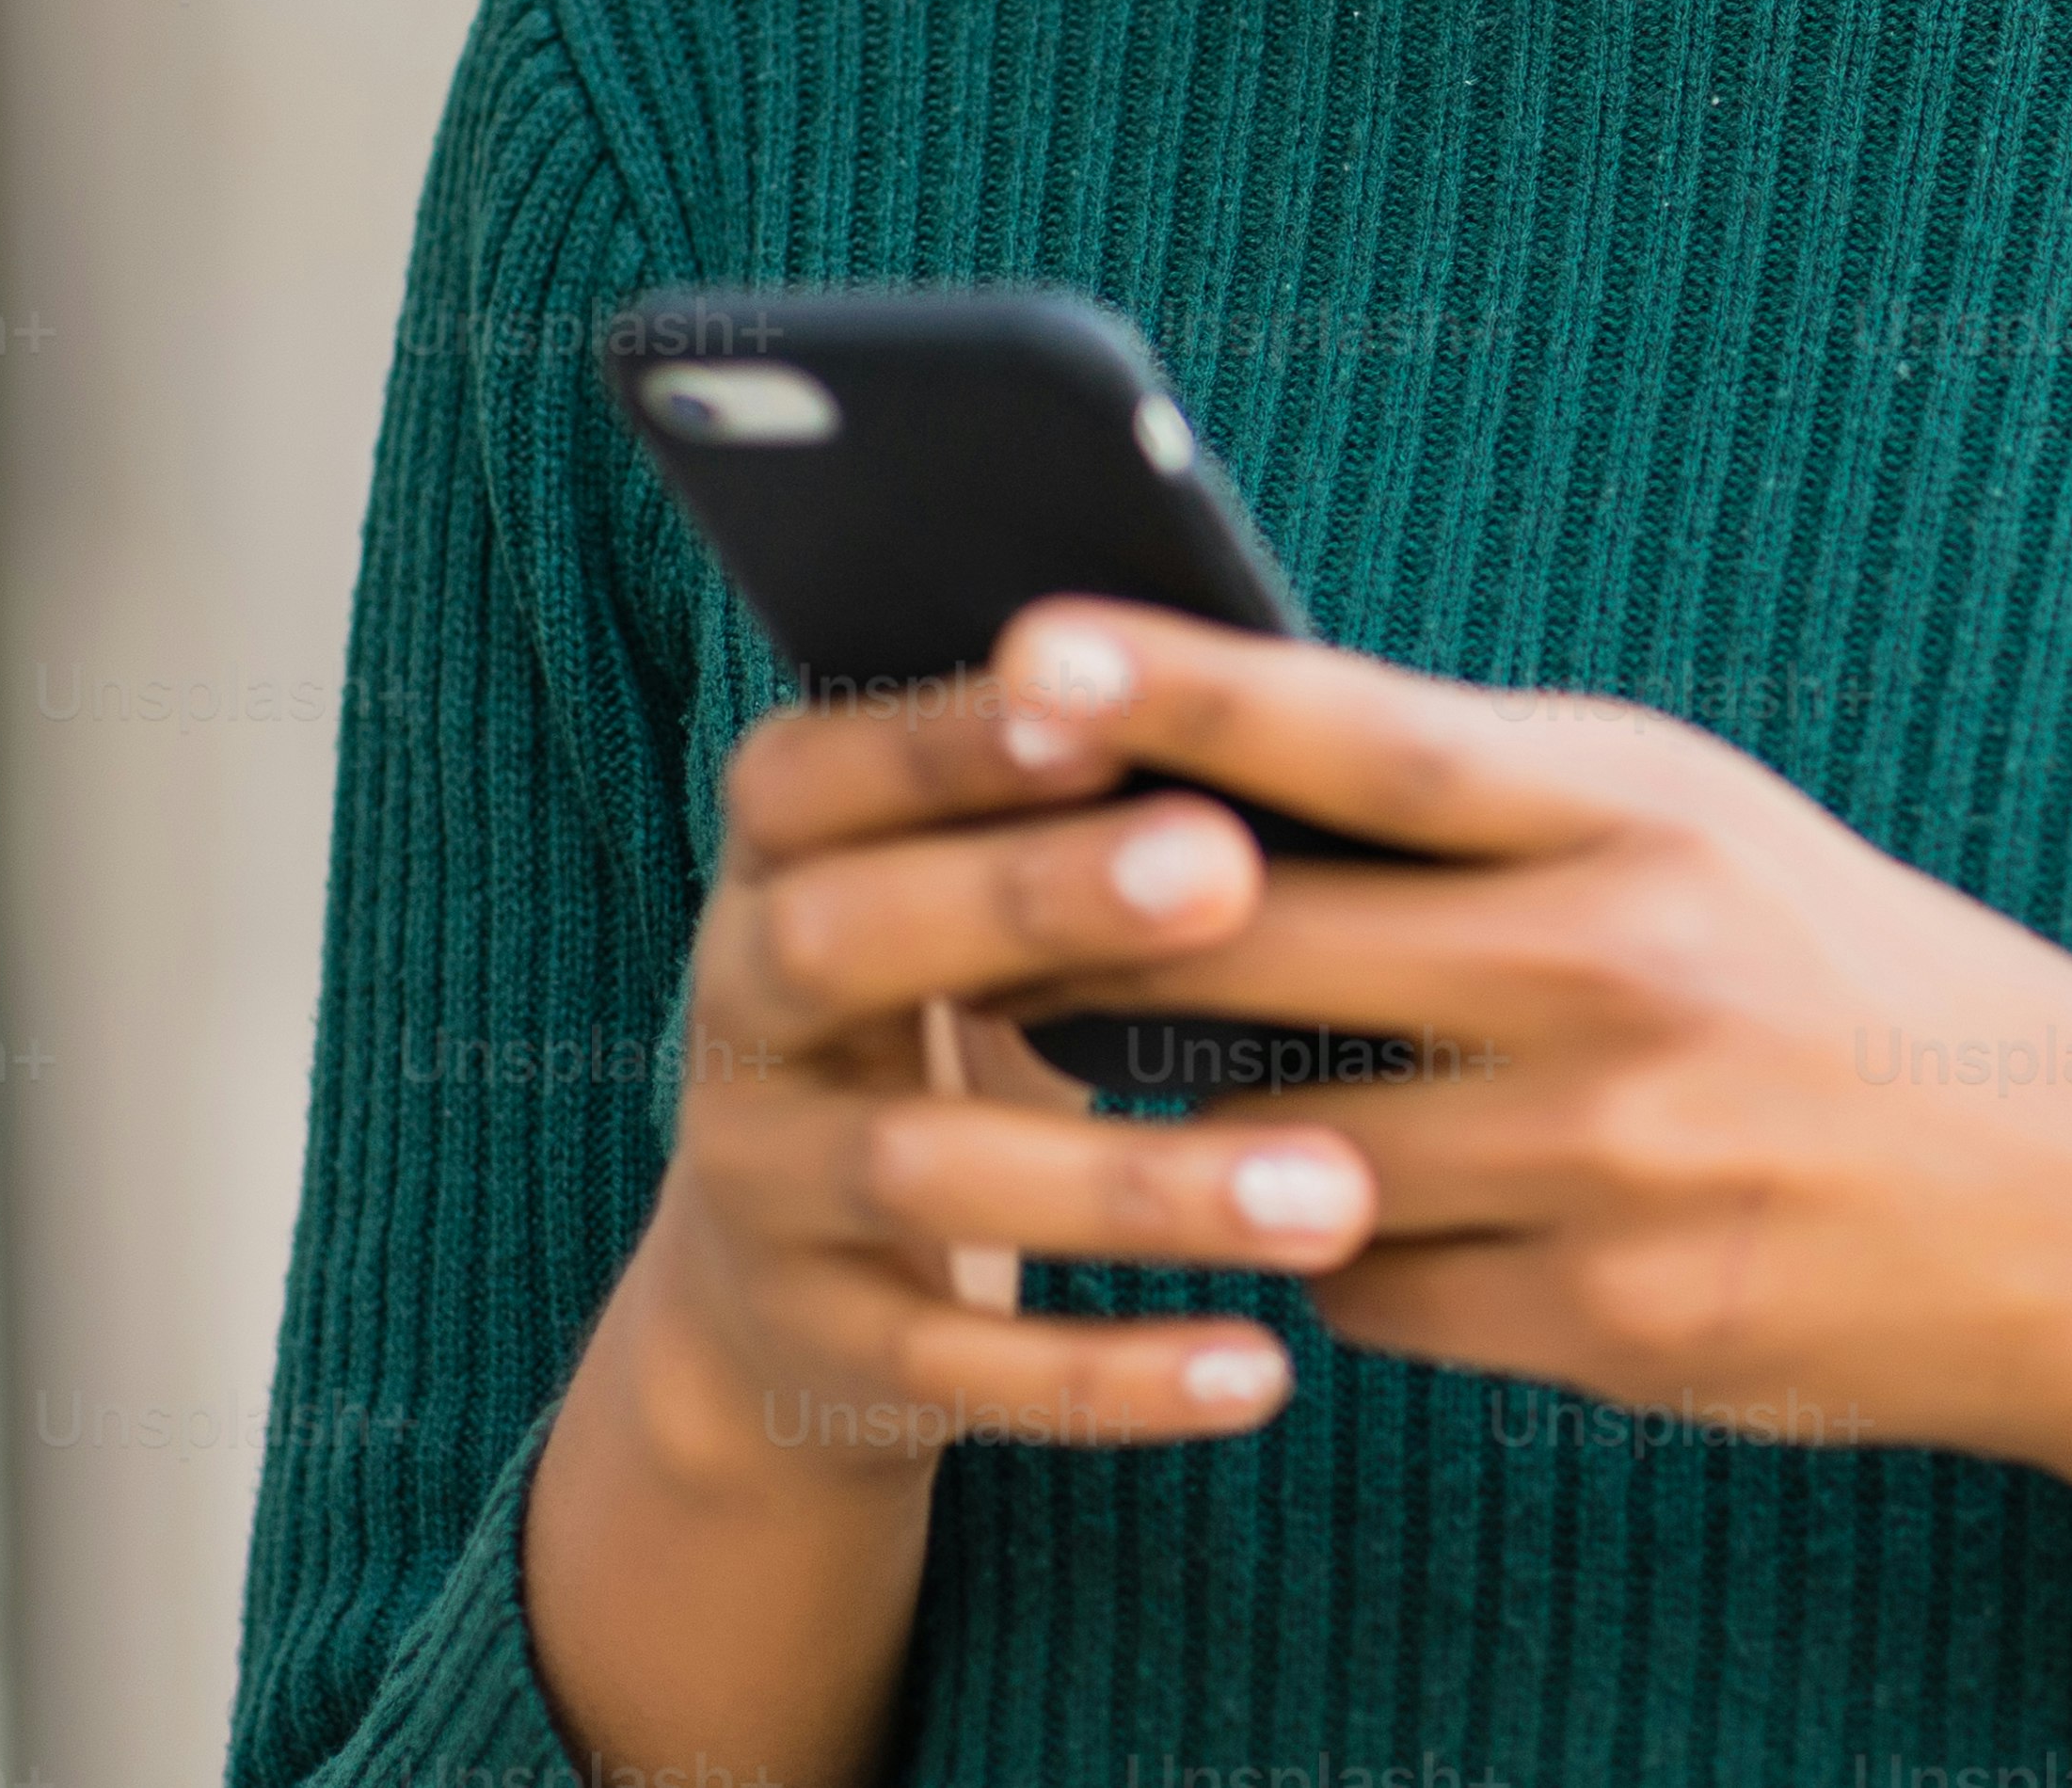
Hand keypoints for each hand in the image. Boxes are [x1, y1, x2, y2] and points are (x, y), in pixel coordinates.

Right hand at [602, 660, 1387, 1480]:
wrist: (784, 1295)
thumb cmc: (959, 1010)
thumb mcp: (969, 899)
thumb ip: (1071, 808)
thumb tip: (1272, 696)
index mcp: (777, 864)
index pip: (816, 775)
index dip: (943, 739)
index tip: (1106, 702)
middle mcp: (739, 1017)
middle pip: (846, 944)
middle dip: (1031, 899)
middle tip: (1227, 872)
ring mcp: (765, 1193)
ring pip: (925, 1178)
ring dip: (1134, 1183)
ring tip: (1332, 1190)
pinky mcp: (826, 1352)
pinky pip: (964, 1370)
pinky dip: (1112, 1375)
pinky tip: (1259, 1367)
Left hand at [992, 600, 2071, 1787]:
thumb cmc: (1842, 977)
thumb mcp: (1693, 831)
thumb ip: (1484, 806)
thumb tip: (1221, 781)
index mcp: (1634, 809)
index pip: (1363, 733)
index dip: (1181, 691)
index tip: (1019, 653)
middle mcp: (1616, 964)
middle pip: (1263, 948)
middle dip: (1096, 943)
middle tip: (961, 917)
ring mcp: (1609, 1151)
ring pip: (1282, 1150)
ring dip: (1212, 1136)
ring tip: (1177, 1097)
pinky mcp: (1609, 1314)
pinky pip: (1373, 1297)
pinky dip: (1353, 1263)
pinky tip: (1405, 1227)